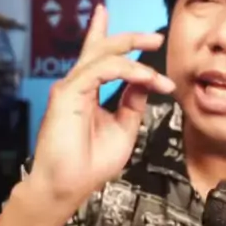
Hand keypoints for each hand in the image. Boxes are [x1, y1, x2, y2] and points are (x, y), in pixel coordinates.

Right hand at [26, 5, 174, 215]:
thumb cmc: (89, 165)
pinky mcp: (67, 93)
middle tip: (156, 38)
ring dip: (135, 56)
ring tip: (158, 68)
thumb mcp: (123, 129)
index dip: (123, 44)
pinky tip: (145, 78)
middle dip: (131, 38)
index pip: (102, 57)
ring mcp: (71, 87)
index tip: (154, 45)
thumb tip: (145, 83)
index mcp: (88, 91)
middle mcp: (78, 85)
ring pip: (103, 54)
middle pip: (102, 48)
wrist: (67, 187)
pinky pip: (101, 70)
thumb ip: (132, 104)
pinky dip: (127, 70)